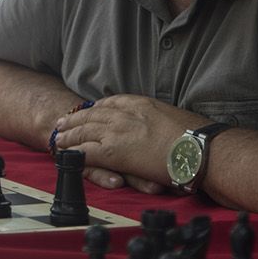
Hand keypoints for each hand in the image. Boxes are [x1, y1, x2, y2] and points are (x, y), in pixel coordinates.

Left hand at [51, 94, 202, 189]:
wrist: (200, 150)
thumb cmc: (196, 137)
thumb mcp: (174, 116)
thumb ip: (158, 117)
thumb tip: (161, 123)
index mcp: (140, 103)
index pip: (110, 102)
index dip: (95, 108)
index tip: (88, 111)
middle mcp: (125, 114)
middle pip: (91, 114)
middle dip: (75, 118)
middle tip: (62, 122)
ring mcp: (117, 132)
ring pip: (84, 131)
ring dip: (69, 135)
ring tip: (58, 138)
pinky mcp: (114, 152)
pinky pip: (86, 152)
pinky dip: (73, 154)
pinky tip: (66, 156)